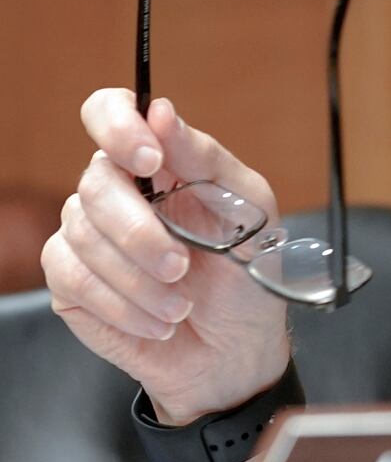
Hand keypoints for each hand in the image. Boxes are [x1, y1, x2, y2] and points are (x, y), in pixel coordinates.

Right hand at [42, 89, 290, 425]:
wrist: (235, 349)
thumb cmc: (246, 275)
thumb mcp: (250, 212)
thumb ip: (206, 160)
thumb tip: (162, 113)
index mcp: (160, 162)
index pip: (109, 112)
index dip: (117, 126)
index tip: (150, 159)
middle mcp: (117, 192)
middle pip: (96, 183)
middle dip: (140, 232)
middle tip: (182, 267)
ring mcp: (88, 235)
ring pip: (82, 236)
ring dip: (139, 279)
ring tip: (181, 304)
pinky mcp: (71, 282)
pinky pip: (74, 279)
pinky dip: (122, 305)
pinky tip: (158, 320)